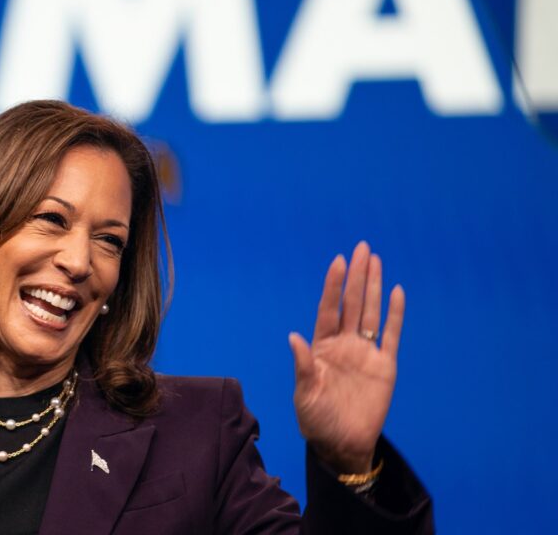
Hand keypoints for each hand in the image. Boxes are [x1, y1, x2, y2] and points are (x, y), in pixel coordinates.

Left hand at [289, 241, 404, 473]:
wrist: (342, 443)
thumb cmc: (316, 419)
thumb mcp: (304, 393)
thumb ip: (302, 365)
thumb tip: (293, 337)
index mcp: (321, 348)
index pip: (328, 309)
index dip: (333, 286)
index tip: (338, 261)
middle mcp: (344, 344)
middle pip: (352, 304)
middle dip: (356, 276)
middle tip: (362, 247)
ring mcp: (365, 353)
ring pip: (371, 313)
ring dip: (374, 287)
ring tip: (376, 260)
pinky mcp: (384, 366)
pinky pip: (390, 335)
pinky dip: (394, 314)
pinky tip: (397, 292)